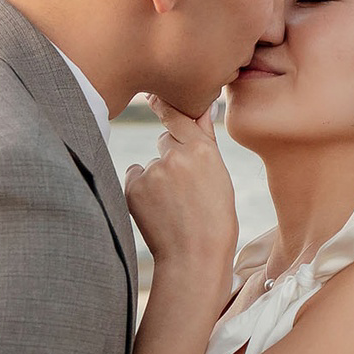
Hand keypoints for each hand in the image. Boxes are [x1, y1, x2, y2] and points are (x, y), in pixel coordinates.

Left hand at [123, 97, 237, 289]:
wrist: (195, 257)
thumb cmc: (215, 219)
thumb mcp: (219, 177)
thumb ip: (205, 142)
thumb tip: (202, 108)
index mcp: (202, 150)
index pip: (179, 116)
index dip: (167, 108)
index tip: (155, 96)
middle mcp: (175, 155)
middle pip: (164, 141)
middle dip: (170, 155)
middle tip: (184, 188)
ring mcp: (152, 171)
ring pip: (150, 164)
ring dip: (157, 178)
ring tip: (174, 207)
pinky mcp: (133, 187)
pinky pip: (135, 178)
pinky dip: (142, 191)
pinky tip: (158, 210)